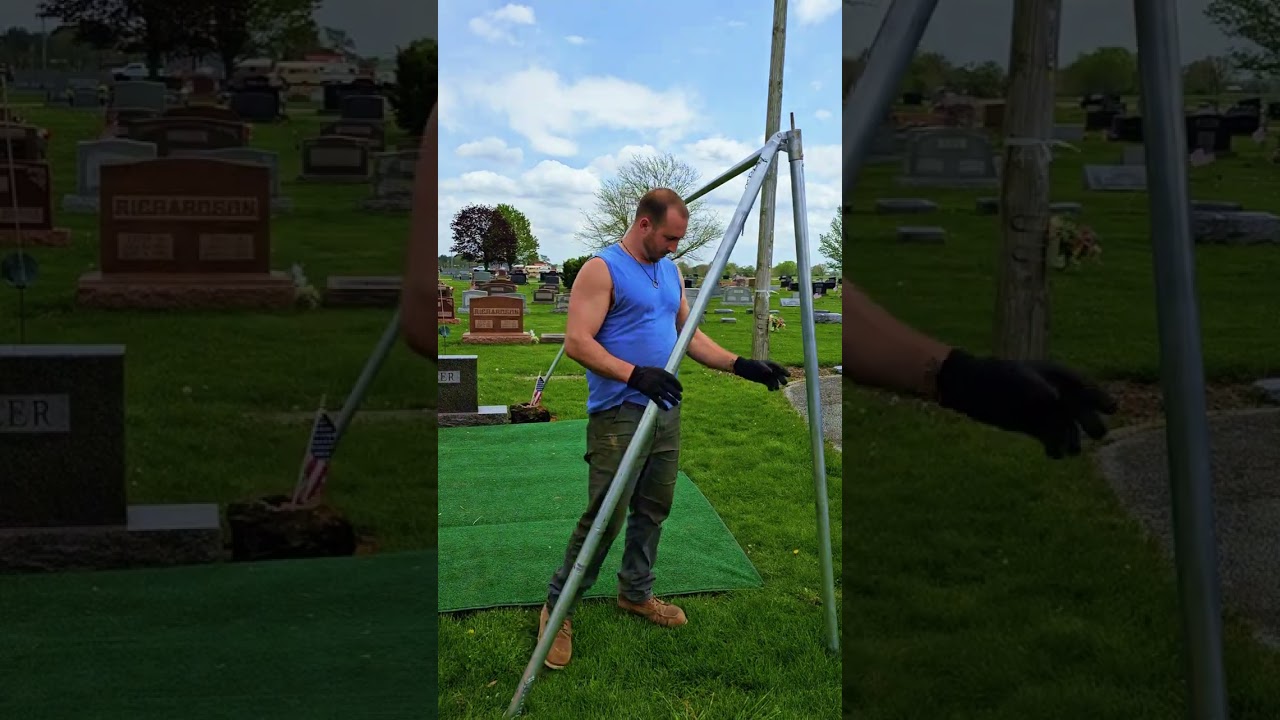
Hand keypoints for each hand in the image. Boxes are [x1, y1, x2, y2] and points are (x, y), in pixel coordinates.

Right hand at [627, 366, 682, 409]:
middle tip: (680, 398)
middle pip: (672, 390)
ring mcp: (655, 387)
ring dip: (672, 401)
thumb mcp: (658, 370)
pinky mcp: (650, 393)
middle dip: (677, 395)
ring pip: (667, 396)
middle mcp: (661, 381)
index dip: (679, 386)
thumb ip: (665, 376)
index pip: (674, 381)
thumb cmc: (647, 372)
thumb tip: (672, 383)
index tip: (681, 390)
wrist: (636, 375)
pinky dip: (663, 405)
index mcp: (663, 374)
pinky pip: (658, 401)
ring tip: (675, 404)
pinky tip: (666, 408)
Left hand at [732, 357, 789, 390]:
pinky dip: (770, 388)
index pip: (780, 368)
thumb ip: (764, 368)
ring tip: (775, 388)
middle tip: (784, 383)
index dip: (785, 371)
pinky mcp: (764, 381)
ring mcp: (768, 376)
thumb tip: (770, 372)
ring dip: (776, 385)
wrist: (744, 369)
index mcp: (771, 365)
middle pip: (779, 376)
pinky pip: (770, 385)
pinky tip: (770, 389)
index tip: (788, 375)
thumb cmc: (752, 365)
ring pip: (775, 381)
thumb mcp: (758, 366)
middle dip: (782, 379)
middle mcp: (771, 370)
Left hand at [935, 349, 1116, 458]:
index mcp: (1057, 377)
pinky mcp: (1034, 427)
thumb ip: (1037, 388)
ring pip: (1069, 429)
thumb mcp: (1018, 379)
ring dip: (1072, 440)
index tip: (1111, 408)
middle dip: (1091, 423)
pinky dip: (1055, 448)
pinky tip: (1053, 454)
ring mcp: (1045, 411)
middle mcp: (1055, 395)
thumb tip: (1055, 399)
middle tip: (1098, 434)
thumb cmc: (996, 377)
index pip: (1086, 387)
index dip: (1101, 398)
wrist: (972, 388)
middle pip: (1082, 411)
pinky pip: (1052, 440)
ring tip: (1069, 449)